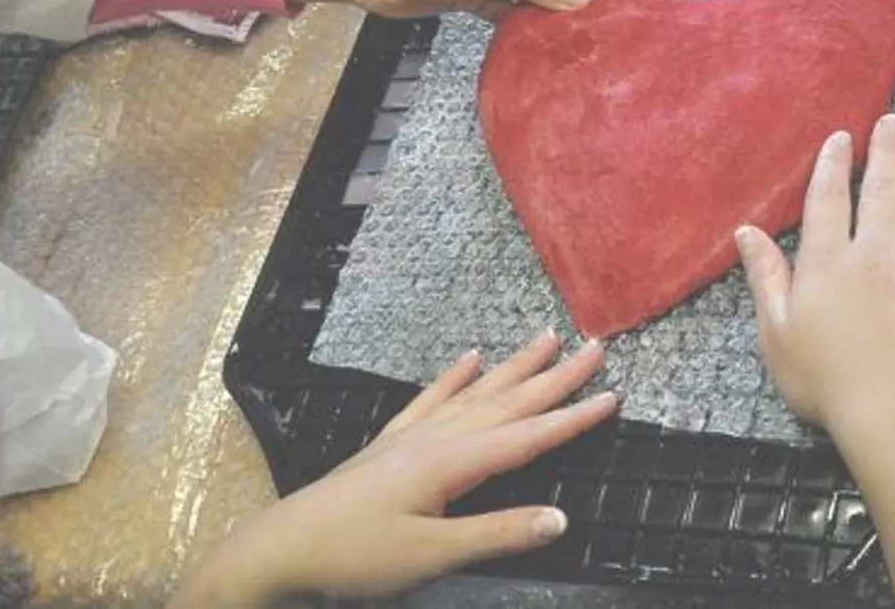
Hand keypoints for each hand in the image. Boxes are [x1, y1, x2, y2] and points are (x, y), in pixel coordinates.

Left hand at [170, 331, 614, 607]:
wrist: (281, 547)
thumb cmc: (356, 556)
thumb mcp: (432, 556)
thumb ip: (497, 533)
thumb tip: (561, 518)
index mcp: (452, 463)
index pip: (527, 438)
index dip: (572, 419)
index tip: (613, 396)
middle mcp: (436, 438)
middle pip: (507, 402)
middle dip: (554, 377)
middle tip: (594, 347)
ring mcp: (411, 436)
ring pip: (475, 393)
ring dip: (514, 367)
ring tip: (546, 337)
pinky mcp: (388, 444)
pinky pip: (430, 399)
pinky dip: (454, 378)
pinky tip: (470, 358)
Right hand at [734, 116, 894, 431]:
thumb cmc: (827, 382)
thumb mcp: (776, 334)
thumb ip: (766, 277)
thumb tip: (746, 232)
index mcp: (828, 261)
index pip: (829, 199)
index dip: (834, 164)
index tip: (842, 138)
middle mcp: (878, 249)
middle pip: (883, 188)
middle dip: (886, 150)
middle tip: (893, 120)